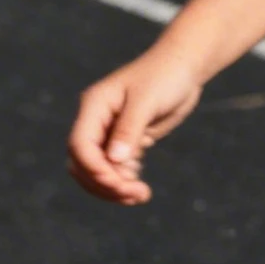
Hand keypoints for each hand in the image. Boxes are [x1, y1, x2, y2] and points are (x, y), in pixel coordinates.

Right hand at [68, 48, 203, 204]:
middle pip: (84, 163)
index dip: (94, 168)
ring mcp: (109, 133)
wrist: (184, 68)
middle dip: (105, 183)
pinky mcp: (125, 142)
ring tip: (141, 195)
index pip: (80, 144)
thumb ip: (129, 129)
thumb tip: (114, 160)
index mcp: (94, 106)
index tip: (117, 183)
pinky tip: (141, 187)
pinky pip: (115, 169)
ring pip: (98, 170)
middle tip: (136, 193)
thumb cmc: (165, 76)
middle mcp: (96, 121)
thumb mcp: (147, 101)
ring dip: (114, 188)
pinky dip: (124, 182)